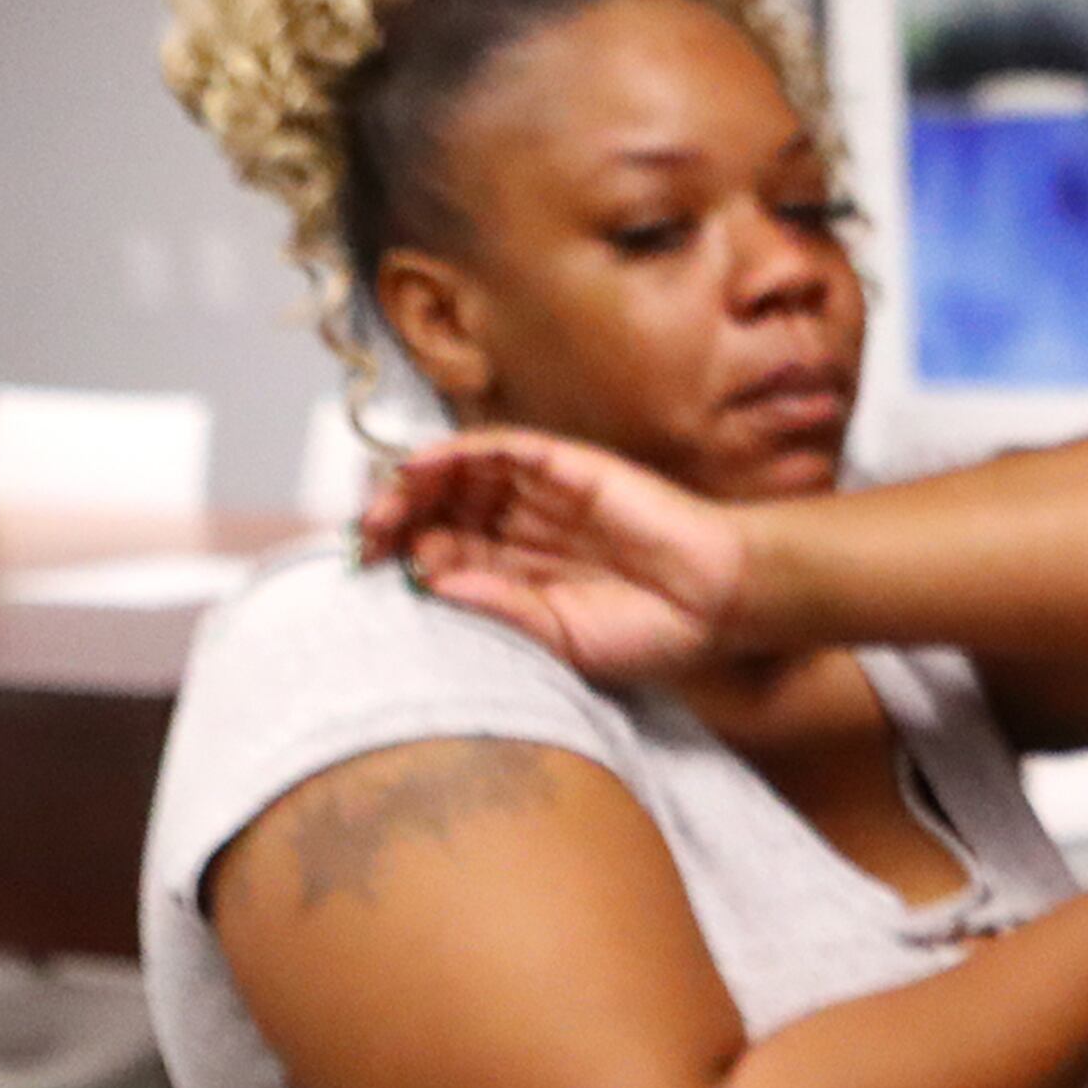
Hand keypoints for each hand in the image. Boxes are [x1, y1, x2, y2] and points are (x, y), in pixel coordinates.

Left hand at [366, 432, 758, 684]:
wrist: (718, 602)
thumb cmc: (650, 633)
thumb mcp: (559, 639)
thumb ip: (500, 610)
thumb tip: (431, 586)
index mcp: (517, 578)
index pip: (442, 556)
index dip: (404, 559)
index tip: (374, 570)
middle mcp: (523, 532)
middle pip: (442, 511)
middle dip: (399, 519)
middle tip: (369, 535)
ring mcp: (544, 496)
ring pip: (463, 476)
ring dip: (417, 484)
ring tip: (385, 501)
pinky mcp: (568, 466)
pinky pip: (502, 448)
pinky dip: (457, 450)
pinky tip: (420, 464)